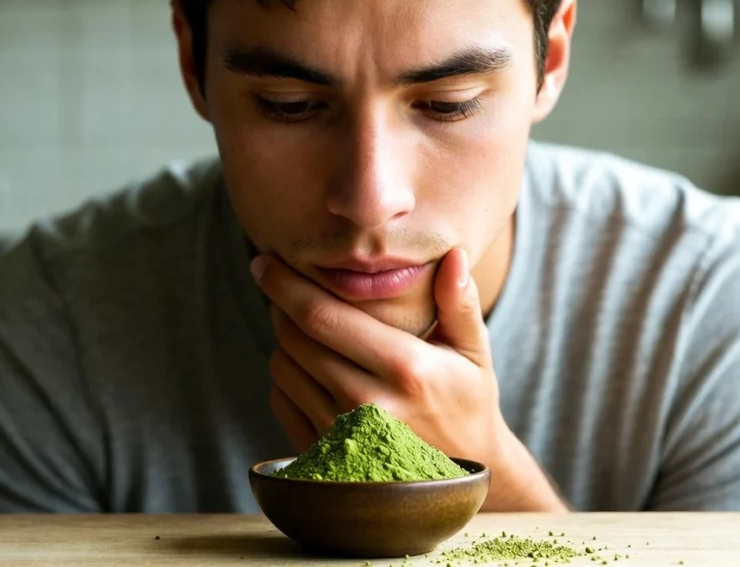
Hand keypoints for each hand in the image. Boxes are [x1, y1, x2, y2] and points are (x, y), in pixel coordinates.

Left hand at [251, 248, 567, 510]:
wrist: (456, 483)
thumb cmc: (465, 406)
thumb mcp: (474, 355)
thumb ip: (460, 304)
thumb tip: (455, 255)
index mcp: (405, 368)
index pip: (323, 316)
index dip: (285, 284)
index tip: (265, 260)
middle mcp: (366, 404)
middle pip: (293, 338)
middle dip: (281, 305)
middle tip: (286, 290)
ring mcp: (340, 436)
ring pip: (282, 367)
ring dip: (286, 342)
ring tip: (311, 335)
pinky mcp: (322, 456)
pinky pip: (281, 400)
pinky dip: (288, 378)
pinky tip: (314, 373)